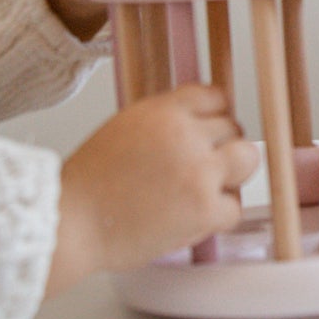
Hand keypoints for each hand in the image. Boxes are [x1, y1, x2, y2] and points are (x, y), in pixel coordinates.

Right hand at [46, 83, 259, 293]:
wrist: (71, 223)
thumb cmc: (87, 187)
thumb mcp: (123, 130)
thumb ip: (162, 124)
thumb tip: (195, 127)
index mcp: (163, 111)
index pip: (214, 95)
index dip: (215, 116)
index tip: (211, 132)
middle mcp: (186, 134)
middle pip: (234, 127)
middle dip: (222, 147)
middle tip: (206, 168)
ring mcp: (199, 171)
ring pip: (247, 159)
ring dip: (232, 176)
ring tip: (207, 191)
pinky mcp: (205, 209)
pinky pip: (235, 208)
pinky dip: (217, 217)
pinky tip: (192, 220)